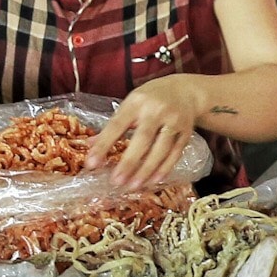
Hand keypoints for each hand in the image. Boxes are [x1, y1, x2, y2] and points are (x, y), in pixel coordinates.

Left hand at [86, 77, 203, 191]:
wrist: (186, 91)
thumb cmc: (151, 99)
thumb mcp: (130, 104)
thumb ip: (113, 125)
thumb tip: (89, 146)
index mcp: (136, 102)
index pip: (117, 125)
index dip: (104, 145)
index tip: (91, 163)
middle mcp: (156, 110)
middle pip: (143, 139)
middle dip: (129, 162)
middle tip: (116, 182)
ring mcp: (174, 121)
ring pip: (161, 149)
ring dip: (147, 170)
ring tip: (133, 186)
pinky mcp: (186, 132)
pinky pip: (175, 153)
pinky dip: (164, 169)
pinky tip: (153, 181)